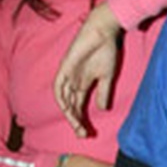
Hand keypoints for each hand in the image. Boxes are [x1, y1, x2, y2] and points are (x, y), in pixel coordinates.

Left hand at [54, 4, 120, 137]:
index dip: (81, 120)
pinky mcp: (65, 67)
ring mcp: (68, 75)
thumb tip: (102, 110)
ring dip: (68, 113)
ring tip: (76, 124)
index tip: (88, 133)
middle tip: (82, 134)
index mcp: (82, 84)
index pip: (78, 106)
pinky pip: (58, 85)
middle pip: (69, 106)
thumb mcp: (107, 77)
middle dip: (74, 121)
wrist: (104, 32)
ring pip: (63, 99)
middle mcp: (73, 82)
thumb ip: (104, 93)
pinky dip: (61, 97)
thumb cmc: (106, 51)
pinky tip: (66, 108)